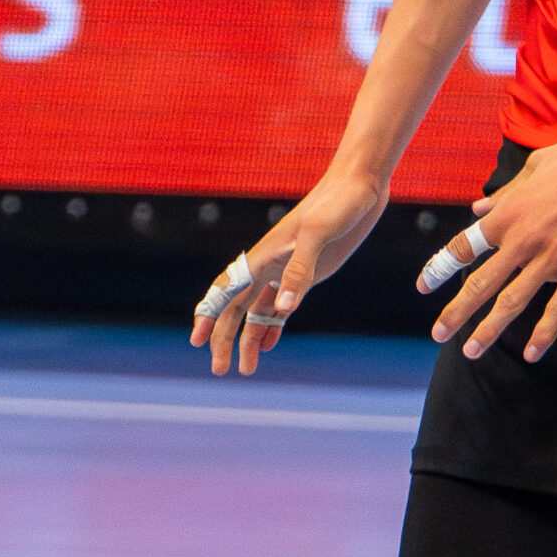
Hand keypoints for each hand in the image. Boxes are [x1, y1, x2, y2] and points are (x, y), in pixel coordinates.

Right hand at [188, 166, 386, 373]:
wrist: (359, 186)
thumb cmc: (336, 204)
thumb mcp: (317, 235)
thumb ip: (299, 271)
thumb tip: (282, 310)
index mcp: (264, 256)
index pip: (226, 291)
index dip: (209, 315)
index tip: (197, 341)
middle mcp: (270, 266)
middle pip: (237, 309)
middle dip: (225, 339)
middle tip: (218, 370)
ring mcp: (288, 272)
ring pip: (258, 312)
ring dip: (249, 339)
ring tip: (246, 370)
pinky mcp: (308, 275)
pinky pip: (282, 307)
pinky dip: (272, 327)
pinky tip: (267, 345)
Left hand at [418, 123, 556, 364]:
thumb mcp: (531, 170)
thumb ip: (503, 196)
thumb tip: (478, 209)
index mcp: (508, 215)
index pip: (463, 248)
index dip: (439, 269)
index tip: (424, 286)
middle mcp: (523, 241)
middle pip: (481, 284)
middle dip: (456, 313)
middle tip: (437, 333)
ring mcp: (553, 259)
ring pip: (513, 302)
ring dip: (489, 329)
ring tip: (471, 351)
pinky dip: (544, 333)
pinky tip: (532, 353)